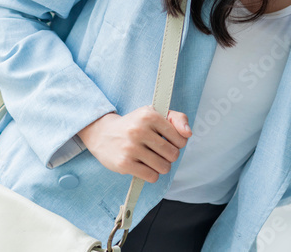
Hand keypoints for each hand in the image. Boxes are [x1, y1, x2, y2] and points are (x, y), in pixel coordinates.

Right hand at [76, 105, 191, 183]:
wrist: (102, 133)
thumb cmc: (134, 124)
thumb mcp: (153, 113)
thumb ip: (177, 119)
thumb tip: (188, 134)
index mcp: (150, 115)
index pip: (181, 139)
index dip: (177, 143)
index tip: (167, 141)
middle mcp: (140, 130)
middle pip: (173, 154)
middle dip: (169, 156)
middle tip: (158, 152)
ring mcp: (131, 147)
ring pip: (164, 167)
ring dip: (160, 167)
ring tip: (151, 159)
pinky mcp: (124, 163)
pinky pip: (152, 176)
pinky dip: (151, 175)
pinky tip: (143, 166)